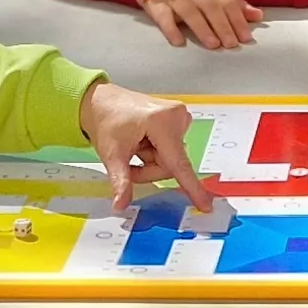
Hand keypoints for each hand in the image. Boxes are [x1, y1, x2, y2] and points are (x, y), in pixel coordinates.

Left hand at [79, 82, 210, 210]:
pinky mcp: (178, 119)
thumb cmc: (105, 120)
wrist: (101, 101)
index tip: (206, 206)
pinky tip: (142, 143)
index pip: (178, 163)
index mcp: (162, 122)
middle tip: (129, 163)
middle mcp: (177, 116)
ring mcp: (179, 116)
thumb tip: (121, 205)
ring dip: (151, 162)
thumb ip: (120, 181)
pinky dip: (155, 153)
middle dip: (149, 170)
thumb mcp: (111, 154)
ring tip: (133, 149)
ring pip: (171, 160)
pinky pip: (171, 150)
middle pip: (171, 165)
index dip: (191, 187)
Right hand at [138, 0, 261, 50]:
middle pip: (211, 7)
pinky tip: (178, 42)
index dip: (238, 19)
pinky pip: (163, 16)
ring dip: (202, 28)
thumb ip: (235, 5)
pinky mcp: (156, 3)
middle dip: (223, 25)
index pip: (228, 2)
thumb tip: (260, 15)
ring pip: (190, 11)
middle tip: (231, 44)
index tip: (246, 38)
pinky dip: (170, 28)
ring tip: (213, 45)